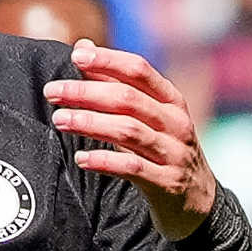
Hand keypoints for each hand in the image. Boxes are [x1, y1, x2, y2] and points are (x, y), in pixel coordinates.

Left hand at [47, 38, 216, 235]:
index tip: (77, 55)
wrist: (199, 203)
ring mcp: (173, 153)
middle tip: (52, 91)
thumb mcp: (150, 117)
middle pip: (129, 100)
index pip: (140, 71)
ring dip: (90, 123)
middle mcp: (176, 123)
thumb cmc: (164, 151)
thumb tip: (82, 47)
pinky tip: (81, 158)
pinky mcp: (166, 183)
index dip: (109, 60)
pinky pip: (133, 167)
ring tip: (60, 120)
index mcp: (171, 101)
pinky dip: (105, 161)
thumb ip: (117, 84)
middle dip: (87, 93)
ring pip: (129, 131)